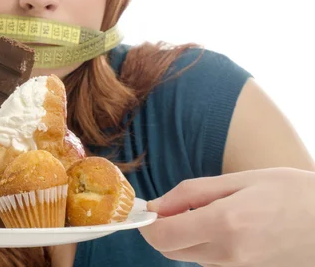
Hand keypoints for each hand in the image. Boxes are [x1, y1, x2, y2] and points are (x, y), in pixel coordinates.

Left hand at [139, 167, 314, 266]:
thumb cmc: (293, 192)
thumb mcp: (240, 180)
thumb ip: (191, 193)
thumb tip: (157, 205)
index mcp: (224, 224)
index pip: (162, 236)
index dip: (147, 223)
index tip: (148, 208)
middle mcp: (229, 254)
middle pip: (170, 251)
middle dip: (162, 229)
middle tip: (176, 206)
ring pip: (189, 256)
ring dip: (185, 236)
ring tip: (212, 210)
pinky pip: (211, 261)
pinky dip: (205, 244)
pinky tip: (228, 225)